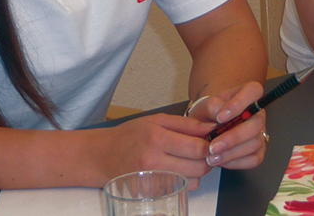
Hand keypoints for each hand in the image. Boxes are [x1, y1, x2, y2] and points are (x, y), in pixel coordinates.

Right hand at [90, 113, 215, 187]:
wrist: (101, 156)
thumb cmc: (129, 135)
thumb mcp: (156, 120)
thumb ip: (186, 124)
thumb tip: (210, 128)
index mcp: (157, 138)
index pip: (197, 148)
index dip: (210, 145)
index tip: (212, 141)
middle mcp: (154, 161)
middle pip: (198, 167)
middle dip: (207, 160)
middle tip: (204, 152)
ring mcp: (151, 180)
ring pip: (192, 182)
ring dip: (197, 172)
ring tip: (188, 161)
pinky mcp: (150, 192)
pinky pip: (179, 189)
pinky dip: (184, 181)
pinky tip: (177, 170)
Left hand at [187, 81, 267, 169]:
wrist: (206, 127)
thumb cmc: (209, 113)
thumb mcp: (204, 105)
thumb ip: (212, 106)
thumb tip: (220, 113)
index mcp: (248, 94)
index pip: (254, 91)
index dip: (240, 103)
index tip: (220, 117)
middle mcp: (258, 113)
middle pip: (256, 124)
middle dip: (234, 138)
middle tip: (213, 147)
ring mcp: (260, 132)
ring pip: (255, 143)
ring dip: (232, 153)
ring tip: (211, 157)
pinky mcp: (258, 150)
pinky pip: (254, 159)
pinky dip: (236, 162)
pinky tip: (220, 160)